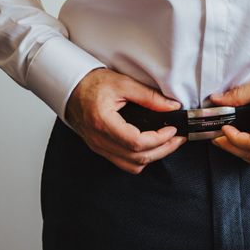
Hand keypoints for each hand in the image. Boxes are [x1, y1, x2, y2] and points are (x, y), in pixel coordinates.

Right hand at [65, 68, 186, 174]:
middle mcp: (99, 140)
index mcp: (103, 123)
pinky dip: (141, 158)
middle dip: (163, 150)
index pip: (136, 142)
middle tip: (178, 138)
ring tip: (168, 143)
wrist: (71, 88)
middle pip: (137, 158)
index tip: (172, 129)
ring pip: (132, 165)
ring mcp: (99, 147)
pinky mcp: (101, 148)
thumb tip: (172, 107)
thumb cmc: (92, 84)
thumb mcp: (123, 84)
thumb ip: (150, 97)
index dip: (159, 139)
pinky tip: (151, 146)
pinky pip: (124, 163)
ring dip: (154, 156)